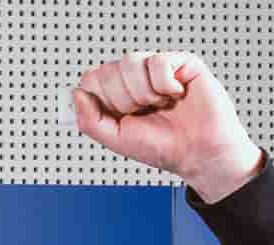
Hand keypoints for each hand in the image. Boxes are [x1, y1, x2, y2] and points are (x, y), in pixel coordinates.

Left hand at [70, 53, 260, 201]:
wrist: (198, 153)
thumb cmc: (161, 147)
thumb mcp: (115, 139)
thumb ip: (89, 120)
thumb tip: (76, 93)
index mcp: (116, 93)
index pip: (91, 78)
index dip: (102, 99)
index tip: (120, 116)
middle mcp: (135, 77)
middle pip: (108, 70)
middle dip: (124, 100)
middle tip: (144, 112)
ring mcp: (158, 68)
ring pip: (130, 61)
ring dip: (143, 93)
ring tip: (160, 105)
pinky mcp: (182, 63)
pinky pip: (158, 62)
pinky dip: (165, 85)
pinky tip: (176, 95)